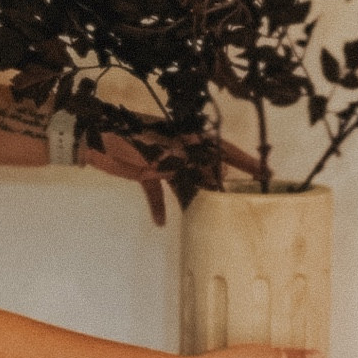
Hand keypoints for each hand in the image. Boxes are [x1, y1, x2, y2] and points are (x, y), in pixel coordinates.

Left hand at [79, 132, 262, 224]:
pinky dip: (159, 206)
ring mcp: (162, 159)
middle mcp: (179, 147)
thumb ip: (189, 160)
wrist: (90, 137)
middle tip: (233, 208)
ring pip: (184, 184)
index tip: (267, 173)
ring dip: (190, 202)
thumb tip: (214, 175)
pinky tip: (161, 223)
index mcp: (187, 135)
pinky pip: (157, 192)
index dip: (246, 161)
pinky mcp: (144, 171)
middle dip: (217, 188)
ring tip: (202, 222)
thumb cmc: (127, 135)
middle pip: (205, 170)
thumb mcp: (163, 148)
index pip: (223, 148)